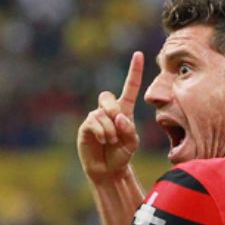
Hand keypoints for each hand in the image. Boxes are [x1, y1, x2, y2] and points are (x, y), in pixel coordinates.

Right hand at [77, 51, 143, 182]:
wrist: (109, 170)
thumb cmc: (122, 154)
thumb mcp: (132, 143)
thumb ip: (130, 130)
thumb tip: (119, 118)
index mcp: (124, 110)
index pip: (130, 87)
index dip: (134, 71)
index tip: (138, 54)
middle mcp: (108, 111)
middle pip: (106, 96)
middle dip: (112, 109)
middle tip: (118, 124)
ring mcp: (95, 118)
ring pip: (101, 114)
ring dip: (110, 129)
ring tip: (111, 141)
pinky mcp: (86, 127)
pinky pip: (93, 122)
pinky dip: (102, 132)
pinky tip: (103, 141)